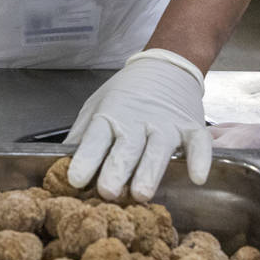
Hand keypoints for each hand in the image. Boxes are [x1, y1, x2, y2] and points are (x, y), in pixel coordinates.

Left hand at [66, 49, 210, 201]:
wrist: (165, 66)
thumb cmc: (127, 94)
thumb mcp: (97, 105)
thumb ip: (82, 134)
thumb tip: (59, 163)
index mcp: (111, 114)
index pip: (96, 137)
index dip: (86, 158)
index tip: (75, 179)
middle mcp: (138, 119)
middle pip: (127, 146)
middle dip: (117, 168)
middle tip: (108, 191)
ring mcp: (167, 123)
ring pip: (159, 148)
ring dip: (150, 170)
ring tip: (142, 193)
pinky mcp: (191, 127)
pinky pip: (199, 143)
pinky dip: (200, 159)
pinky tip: (197, 176)